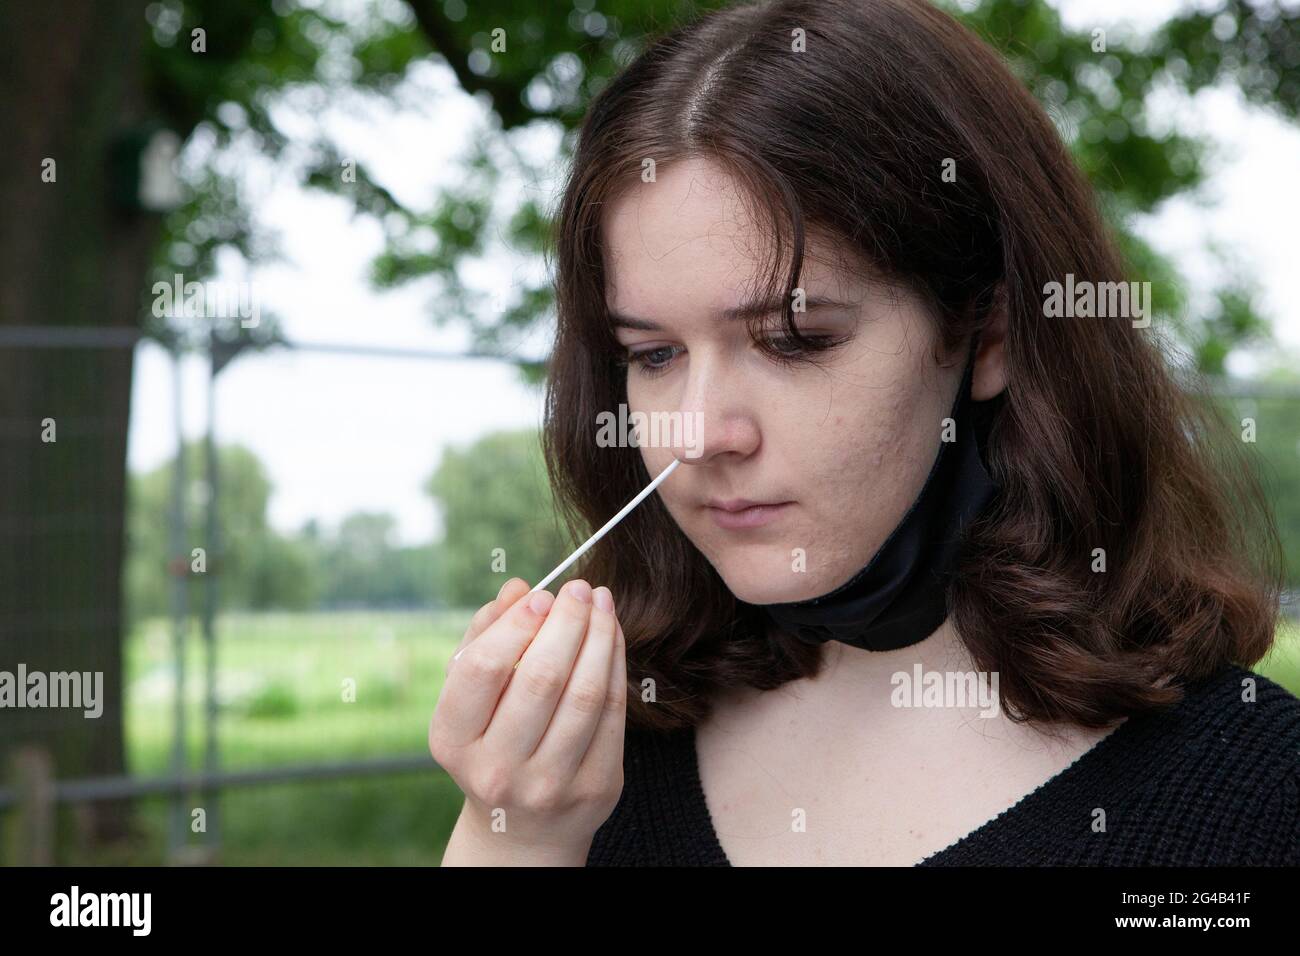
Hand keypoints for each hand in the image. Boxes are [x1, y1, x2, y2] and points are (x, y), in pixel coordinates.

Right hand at [431, 577, 626, 863]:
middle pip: (541, 678)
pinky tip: (613, 637)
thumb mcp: (471, 696)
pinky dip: (616, 665)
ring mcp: (548, 785)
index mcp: (452, 741)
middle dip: (567, 622)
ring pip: (585, 694)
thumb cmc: (491, 739)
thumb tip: (518, 588)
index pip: (482, 669)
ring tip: (602, 603)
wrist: (521, 826)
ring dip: (600, 637)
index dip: (517, 624)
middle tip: (580, 589)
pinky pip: (613, 714)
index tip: (542, 594)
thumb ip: (485, 637)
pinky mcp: (595, 788)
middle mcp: (496, 770)